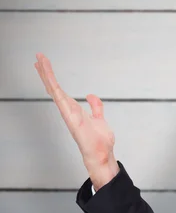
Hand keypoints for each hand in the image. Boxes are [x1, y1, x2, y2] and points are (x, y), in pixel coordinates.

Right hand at [34, 53, 118, 188]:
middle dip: (46, 73)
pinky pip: (59, 97)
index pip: (61, 91)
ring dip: (47, 74)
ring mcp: (68, 113)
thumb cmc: (99, 142)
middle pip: (54, 88)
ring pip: (54, 90)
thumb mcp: (100, 119)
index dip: (52, 79)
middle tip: (38, 58)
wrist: (102, 154)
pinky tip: (48, 74)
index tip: (45, 66)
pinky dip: (53, 85)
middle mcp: (69, 110)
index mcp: (75, 110)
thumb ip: (96, 107)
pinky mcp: (70, 116)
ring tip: (39, 60)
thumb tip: (91, 95)